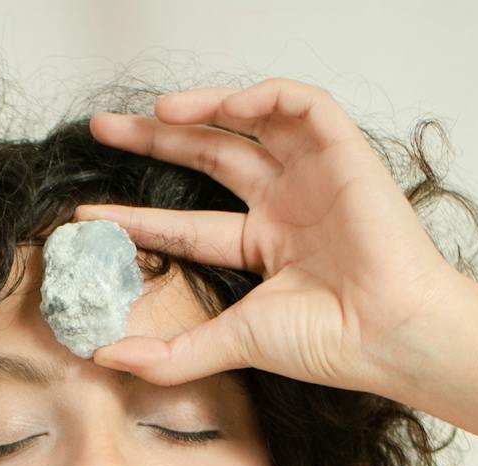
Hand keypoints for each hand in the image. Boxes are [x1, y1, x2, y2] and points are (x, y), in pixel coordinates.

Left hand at [72, 76, 466, 397]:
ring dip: (202, 109)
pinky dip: (259, 97)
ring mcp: (311, 176)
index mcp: (262, 247)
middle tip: (104, 128)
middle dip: (156, 139)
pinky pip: (299, 104)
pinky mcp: (342, 152)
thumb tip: (106, 357)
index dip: (138, 215)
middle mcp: (284, 205)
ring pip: (248, 123)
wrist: (387, 332)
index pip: (186, 222)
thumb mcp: (233, 344)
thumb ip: (171, 355)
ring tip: (156, 113)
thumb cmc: (328, 340)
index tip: (90, 216)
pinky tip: (219, 108)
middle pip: (208, 157)